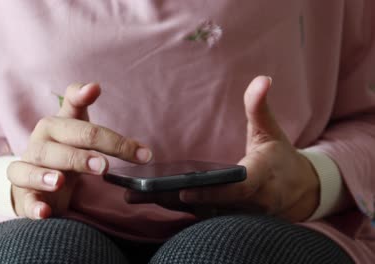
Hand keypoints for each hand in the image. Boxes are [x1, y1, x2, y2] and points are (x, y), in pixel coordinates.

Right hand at [7, 83, 152, 218]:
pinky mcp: (24, 196)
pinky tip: (44, 213)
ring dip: (45, 175)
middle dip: (80, 156)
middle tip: (104, 166)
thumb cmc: (62, 150)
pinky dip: (32, 207)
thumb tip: (94, 85)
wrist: (33, 181)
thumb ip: (82, 106)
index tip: (94, 90)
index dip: (81, 98)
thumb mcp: (74, 128)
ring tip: (61, 181)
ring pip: (30, 169)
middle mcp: (39, 144)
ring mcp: (28, 170)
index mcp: (55, 126)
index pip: (72, 111)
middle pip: (58, 147)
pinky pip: (25, 201)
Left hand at [126, 76, 319, 221]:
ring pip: (198, 213)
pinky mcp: (225, 217)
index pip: (235, 189)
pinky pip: (197, 214)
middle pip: (208, 206)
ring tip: (132, 194)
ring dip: (166, 204)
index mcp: (262, 179)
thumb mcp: (271, 131)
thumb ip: (260, 108)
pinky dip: (172, 206)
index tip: (185, 190)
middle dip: (173, 199)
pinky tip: (146, 198)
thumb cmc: (280, 158)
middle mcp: (249, 203)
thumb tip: (263, 79)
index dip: (211, 192)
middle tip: (138, 192)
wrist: (297, 191)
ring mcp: (236, 214)